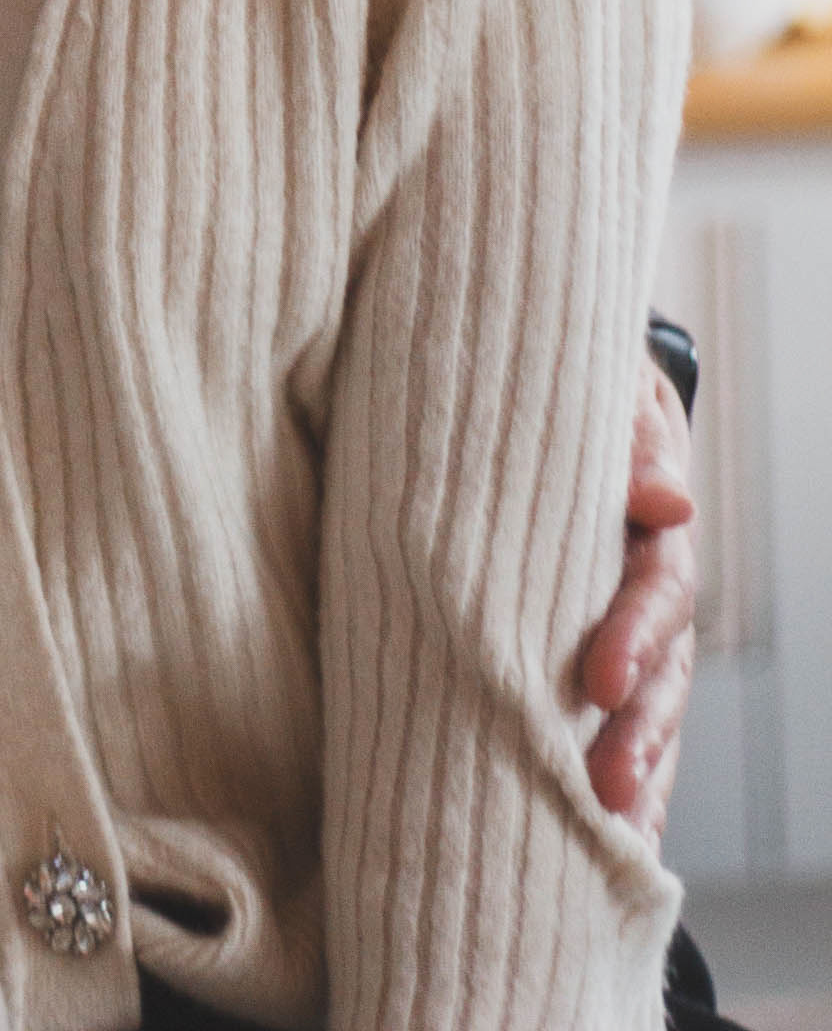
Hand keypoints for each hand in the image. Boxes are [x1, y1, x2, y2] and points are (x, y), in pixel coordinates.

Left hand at [579, 356, 698, 844]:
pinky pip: (621, 719)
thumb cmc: (572, 384)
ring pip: (649, 710)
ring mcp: (629, 625)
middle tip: (608, 785)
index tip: (601, 681)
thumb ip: (632, 437)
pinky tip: (616, 837)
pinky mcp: (597, 652)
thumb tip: (665, 499)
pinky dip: (631, 779)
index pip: (656, 586)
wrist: (553, 381)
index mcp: (652, 522)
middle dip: (640, 732)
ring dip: (637, 772)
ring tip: (613, 835)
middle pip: (661, 670)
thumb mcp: (606, 387)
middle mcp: (649, 585)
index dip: (635, 634)